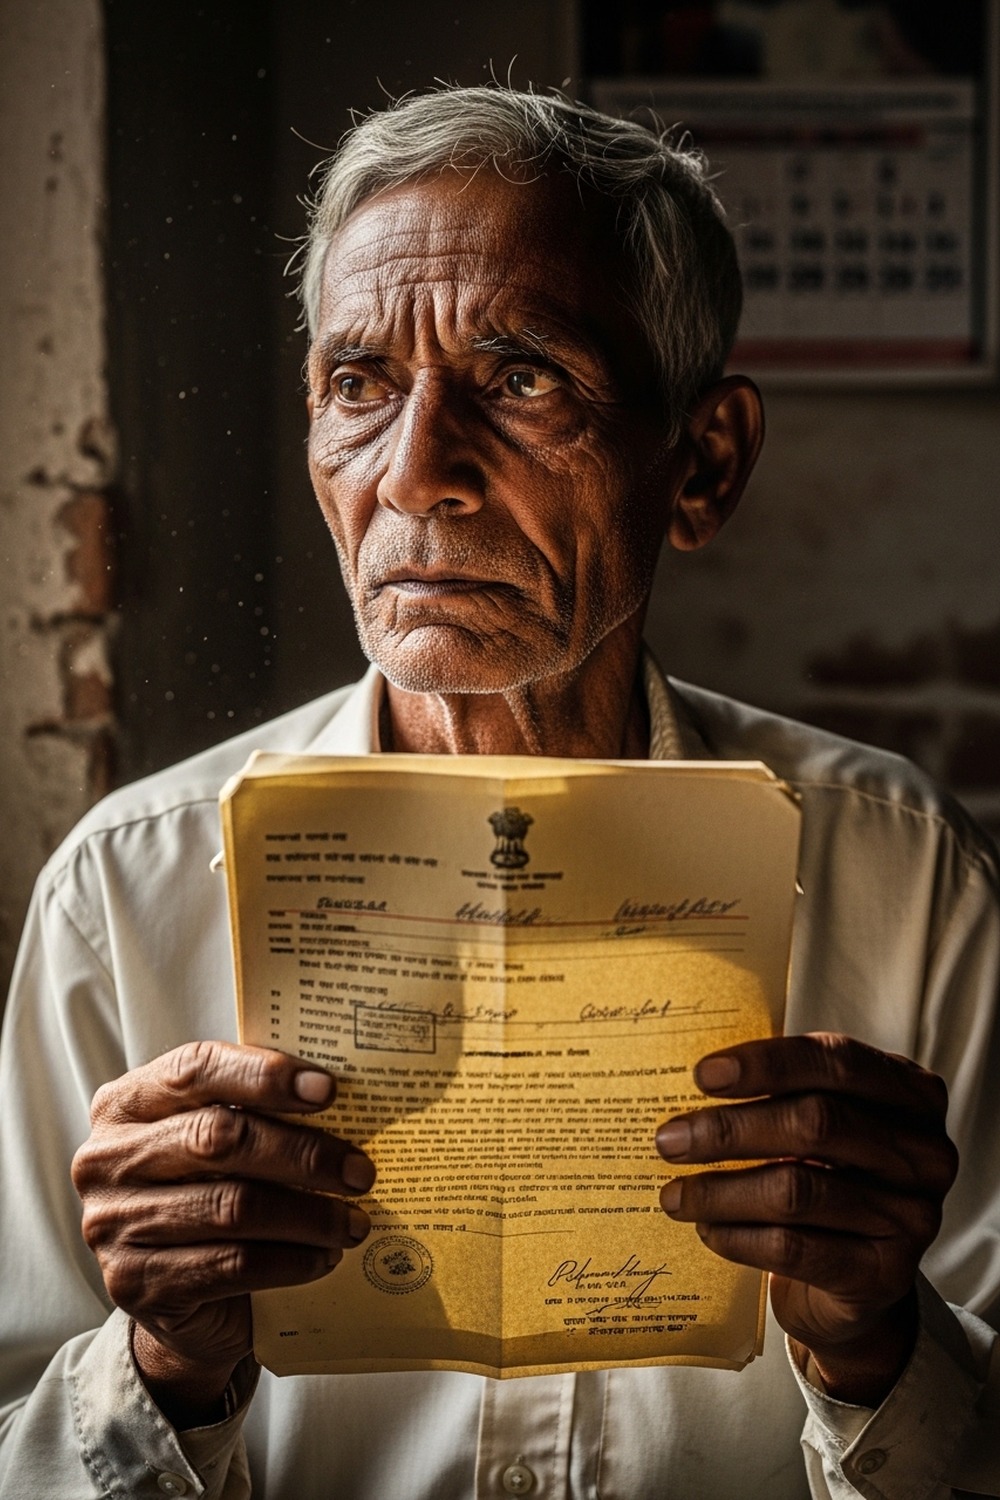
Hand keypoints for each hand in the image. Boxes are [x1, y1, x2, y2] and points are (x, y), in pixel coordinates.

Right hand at [71, 1041, 374, 1422]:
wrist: (175, 1295)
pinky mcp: (137, 1283)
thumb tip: (341, 1095)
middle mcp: (108, 1159)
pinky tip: (324, 1256)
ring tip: (353, 1220)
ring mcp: (114, 1224)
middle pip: (218, 1139)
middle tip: (359, 1170)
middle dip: (302, 1153)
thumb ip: (253, 1111)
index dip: (263, 1075)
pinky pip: (231, 1265)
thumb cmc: (207, 1192)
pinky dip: (290, 1260)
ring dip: (308, 1214)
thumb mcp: (217, 1140)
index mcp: (126, 1103)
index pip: (195, 1069)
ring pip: (232, 1207)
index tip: (328, 1089)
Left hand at [656, 1032, 957, 1403]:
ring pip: (798, 1190)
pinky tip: (707, 1230)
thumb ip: (783, 1096)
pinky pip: (794, 1249)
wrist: (860, 1280)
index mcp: (912, 1095)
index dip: (768, 1064)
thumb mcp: (825, 1126)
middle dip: (731, 1130)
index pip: (837, 1062)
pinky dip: (738, 1236)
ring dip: (722, 1191)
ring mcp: (912, 1217)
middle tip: (670, 1140)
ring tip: (675, 1194)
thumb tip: (698, 1081)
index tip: (704, 1075)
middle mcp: (925, 1153)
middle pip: (817, 1124)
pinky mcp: (884, 1275)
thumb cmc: (831, 1178)